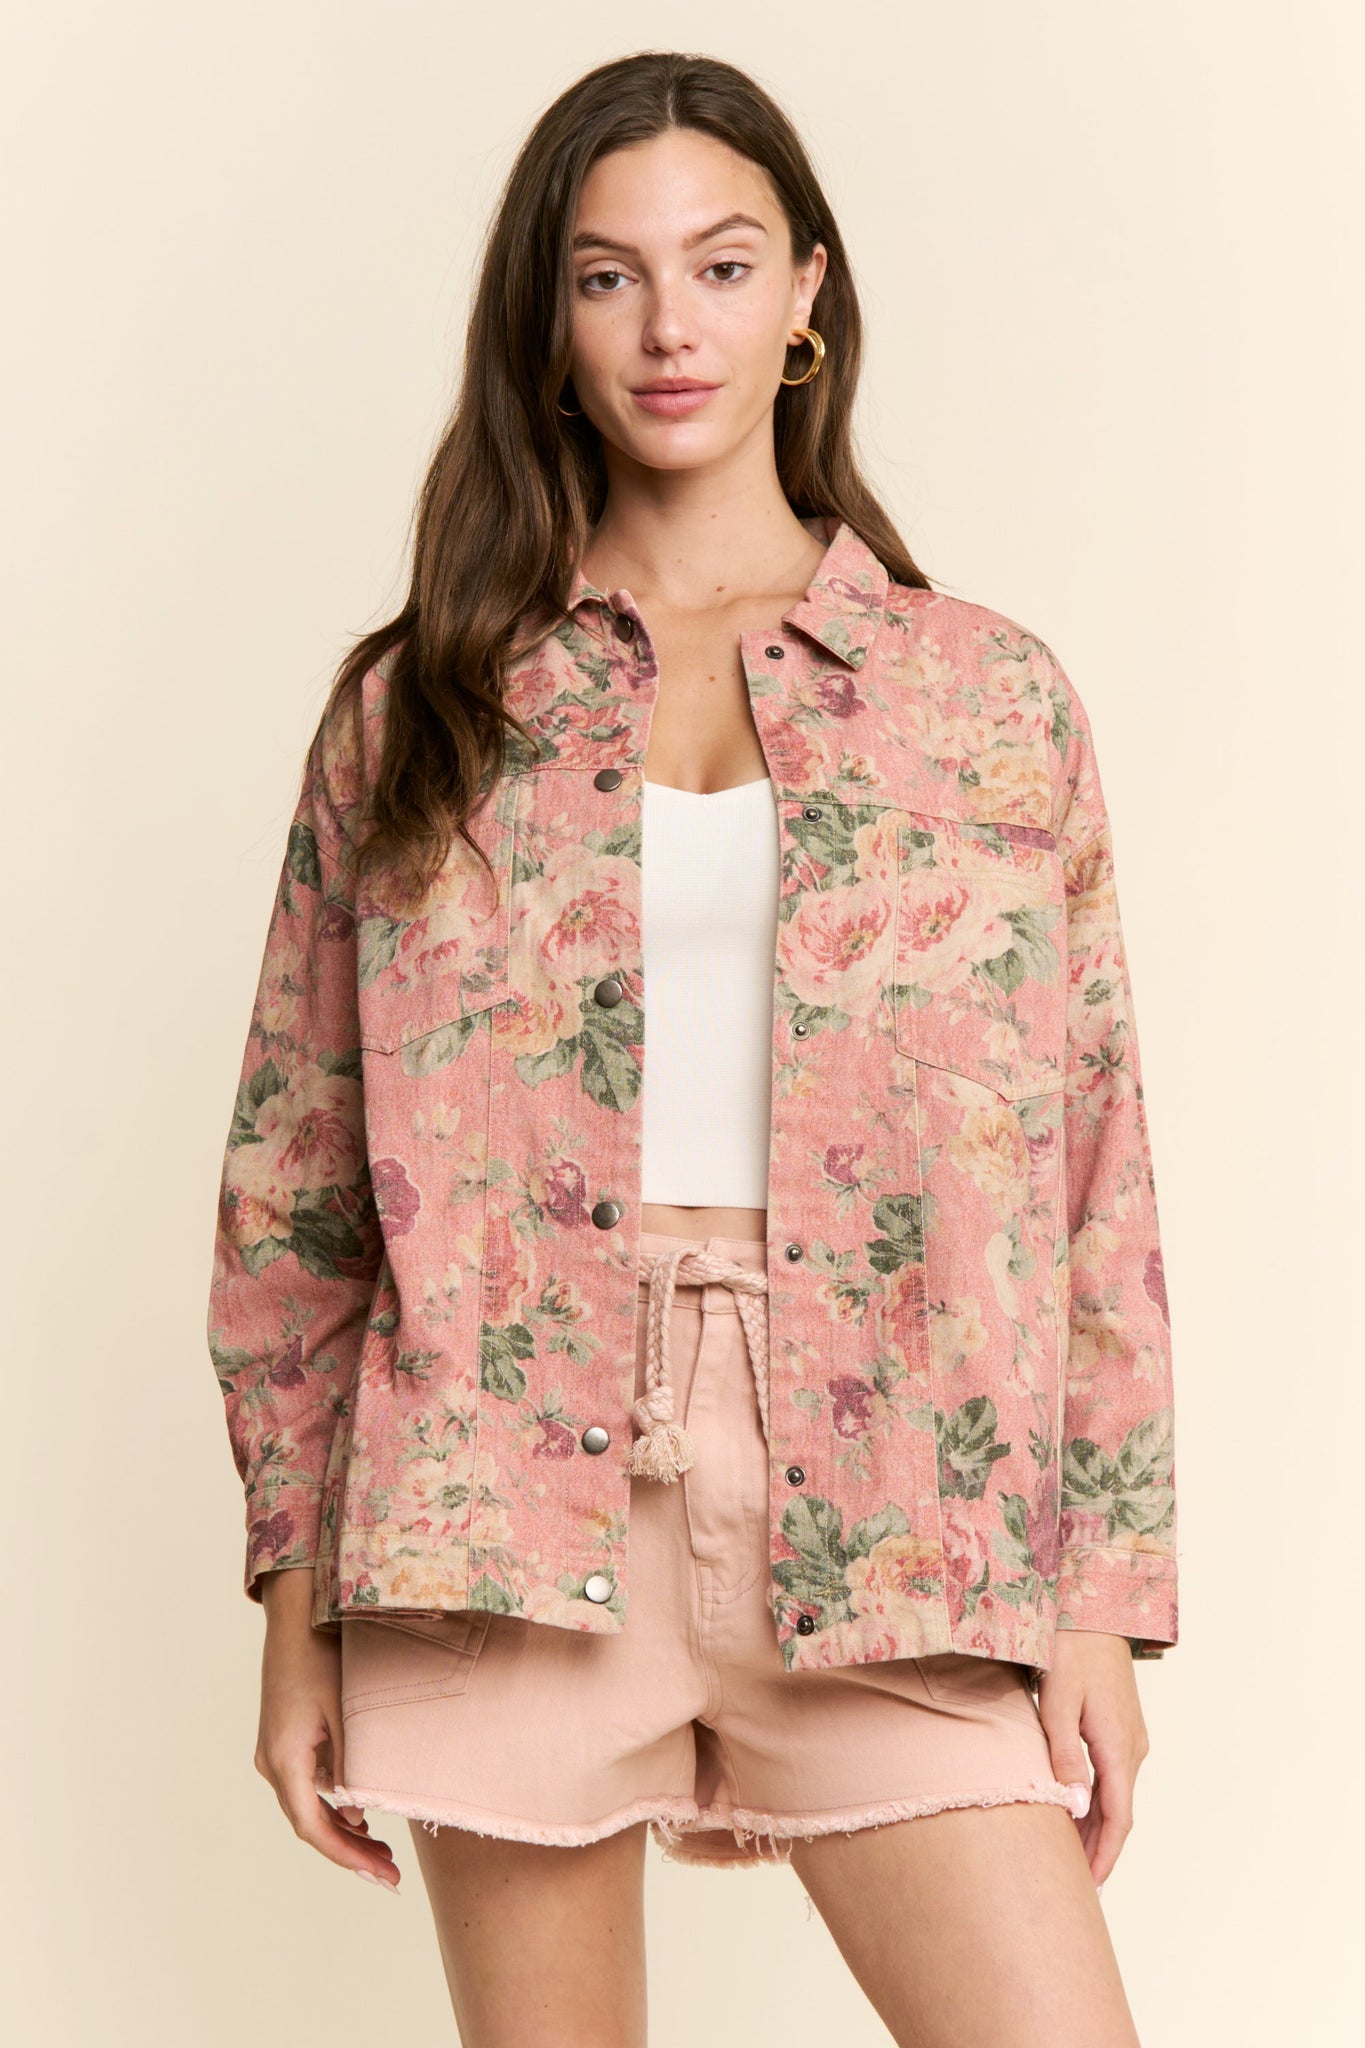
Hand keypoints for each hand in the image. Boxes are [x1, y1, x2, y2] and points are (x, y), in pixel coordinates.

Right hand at [254, 1568, 401, 1892]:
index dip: (346, 1856)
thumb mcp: (345, 1712)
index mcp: (284, 1759)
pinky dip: (333, 1804)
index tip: (381, 1876)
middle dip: (349, 1851)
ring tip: (383, 1851)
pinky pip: (307, 1786)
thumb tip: (356, 1813)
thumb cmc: (323, 1657)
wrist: (297, 1616)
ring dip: (342, 1829)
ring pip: (308, 1807)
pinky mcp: (282, 1741)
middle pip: (309, 1822)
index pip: (312, 1826)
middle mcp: (272, 1762)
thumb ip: (352, 1763)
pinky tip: (359, 1814)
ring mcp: (274, 1752)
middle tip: (390, 1875)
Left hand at [1037, 1629, 1150, 1889]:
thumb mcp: (1057, 1702)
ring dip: (1095, 1825)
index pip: (1119, 1817)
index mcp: (1118, 1746)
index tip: (1091, 1888)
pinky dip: (1097, 1800)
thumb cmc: (1070, 1651)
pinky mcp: (1123, 1726)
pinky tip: (1077, 1809)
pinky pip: (1113, 1775)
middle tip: (1073, 1884)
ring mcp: (1131, 1737)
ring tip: (1070, 1856)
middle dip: (1097, 1849)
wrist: (1093, 1610)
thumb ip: (1064, 1755)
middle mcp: (1133, 1747)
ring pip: (1116, 1794)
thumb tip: (1077, 1807)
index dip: (1105, 1855)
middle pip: (1118, 1812)